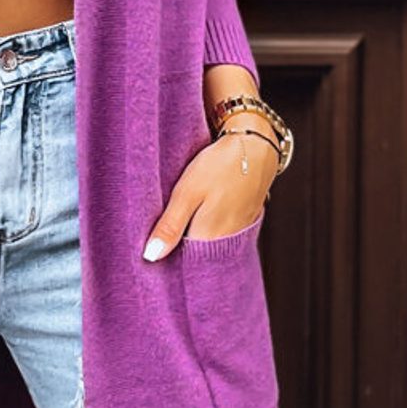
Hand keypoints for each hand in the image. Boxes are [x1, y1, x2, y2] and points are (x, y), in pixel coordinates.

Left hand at [142, 131, 276, 260]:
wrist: (256, 146)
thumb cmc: (220, 166)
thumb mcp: (187, 192)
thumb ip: (170, 226)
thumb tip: (151, 256)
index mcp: (208, 239)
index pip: (182, 262)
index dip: (166, 257)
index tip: (150, 251)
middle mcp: (226, 241)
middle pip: (196, 255)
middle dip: (178, 250)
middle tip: (159, 235)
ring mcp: (238, 230)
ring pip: (208, 243)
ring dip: (193, 238)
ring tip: (177, 223)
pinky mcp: (243, 218)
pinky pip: (221, 232)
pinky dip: (208, 228)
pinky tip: (199, 215)